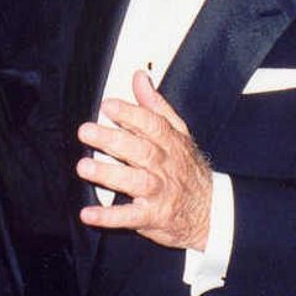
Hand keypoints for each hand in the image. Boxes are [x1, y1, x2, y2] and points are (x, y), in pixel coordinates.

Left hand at [75, 71, 212, 249]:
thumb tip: (139, 77)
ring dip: (108, 174)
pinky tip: (88, 213)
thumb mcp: (179, 133)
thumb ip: (156, 106)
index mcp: (170, 143)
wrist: (211, 211)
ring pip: (134, 181)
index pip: (151, 124)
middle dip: (112, 140)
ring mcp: (158, 192)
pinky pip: (129, 217)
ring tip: (84, 166)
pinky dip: (108, 216)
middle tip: (86, 131)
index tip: (108, 105)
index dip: (130, 114)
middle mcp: (164, 166)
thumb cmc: (188, 169)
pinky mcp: (152, 216)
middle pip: (139, 150)